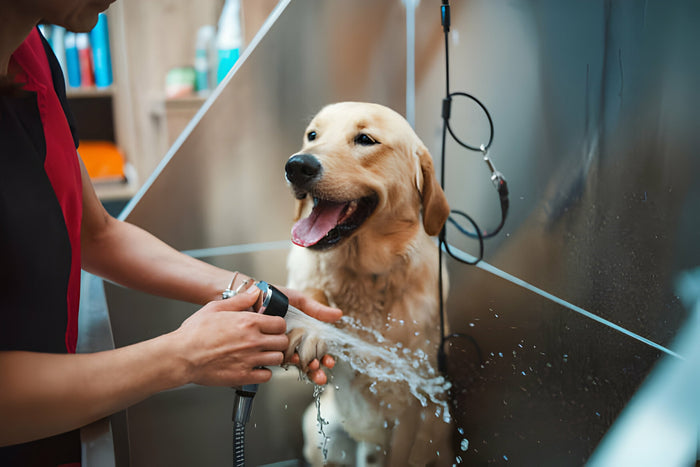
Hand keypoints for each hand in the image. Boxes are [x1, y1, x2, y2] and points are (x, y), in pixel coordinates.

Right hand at [173, 287, 287, 386]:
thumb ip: (240, 300)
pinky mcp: (243, 376)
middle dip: (277, 341)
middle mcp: (252, 341)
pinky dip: (264, 372)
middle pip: (282, 342)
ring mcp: (249, 359)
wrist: (181, 356)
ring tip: (262, 354)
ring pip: (277, 359)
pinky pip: (267, 376)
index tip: (272, 328)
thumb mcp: (216, 308)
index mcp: (248, 322)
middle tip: (269, 341)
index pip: (280, 324)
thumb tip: (255, 292)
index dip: (277, 326)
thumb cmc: (194, 333)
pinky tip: (255, 366)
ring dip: (272, 356)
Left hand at [274, 285, 341, 384]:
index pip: (316, 349)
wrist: (250, 295)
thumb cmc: (273, 296)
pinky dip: (289, 363)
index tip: (330, 361)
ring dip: (307, 369)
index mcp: (301, 332)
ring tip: (313, 369)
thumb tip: (339, 315)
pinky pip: (279, 359)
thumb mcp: (297, 300)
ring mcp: (279, 346)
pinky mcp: (266, 349)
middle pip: (308, 359)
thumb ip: (316, 309)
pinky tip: (296, 363)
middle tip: (322, 369)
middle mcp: (291, 341)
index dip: (324, 357)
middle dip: (317, 368)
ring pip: (296, 362)